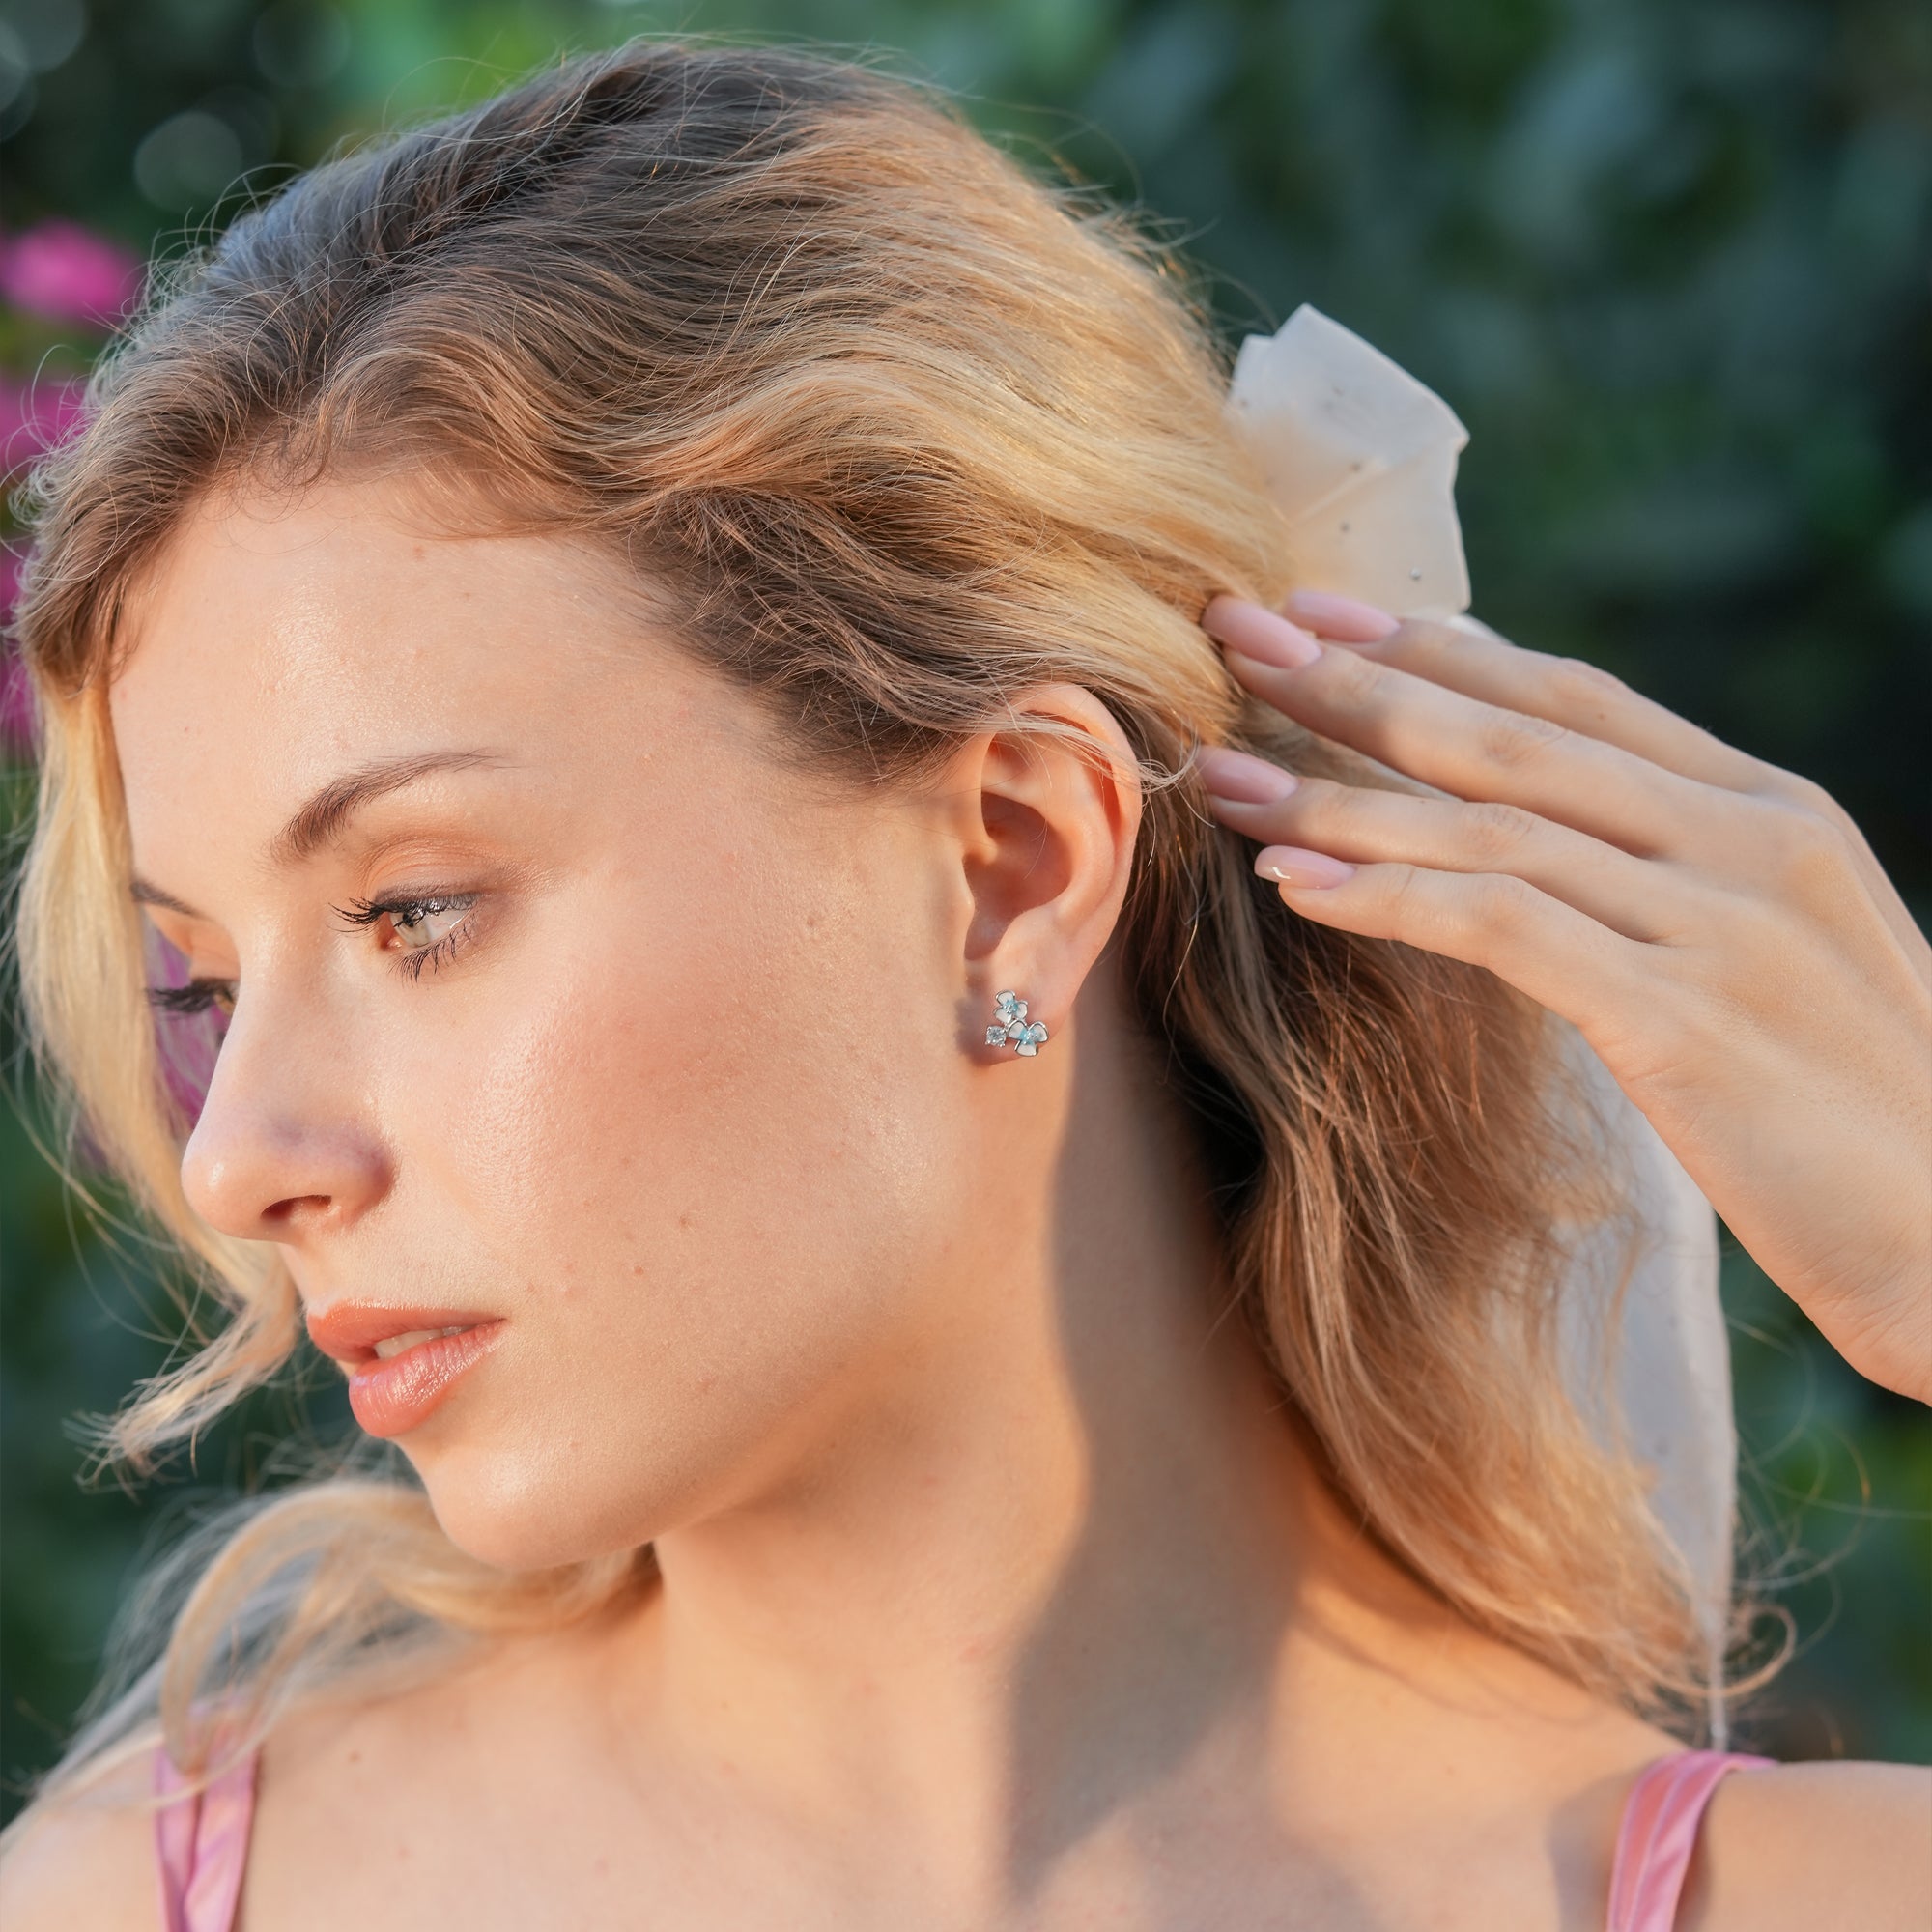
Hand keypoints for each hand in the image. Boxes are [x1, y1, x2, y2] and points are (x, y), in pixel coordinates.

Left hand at [1196, 590, 1931, 1403]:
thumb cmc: (1863, 1120)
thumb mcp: (1778, 963)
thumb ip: (1671, 887)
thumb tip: (1534, 854)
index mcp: (1768, 812)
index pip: (1575, 694)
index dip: (1439, 646)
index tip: (1323, 612)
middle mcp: (1746, 839)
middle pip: (1513, 732)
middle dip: (1358, 682)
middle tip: (1234, 635)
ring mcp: (1721, 922)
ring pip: (1492, 821)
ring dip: (1340, 794)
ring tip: (1220, 774)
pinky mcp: (1686, 1020)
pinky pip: (1506, 928)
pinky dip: (1393, 895)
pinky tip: (1296, 882)